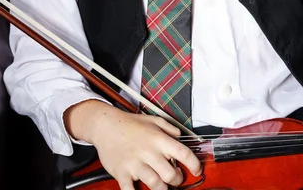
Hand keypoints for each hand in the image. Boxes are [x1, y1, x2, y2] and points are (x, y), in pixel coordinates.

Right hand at [64, 101, 201, 189]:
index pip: (183, 153)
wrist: (106, 125)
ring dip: (162, 189)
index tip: (197, 169)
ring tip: (162, 185)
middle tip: (176, 178)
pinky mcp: (122, 173)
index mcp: (158, 139)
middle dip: (177, 179)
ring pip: (155, 185)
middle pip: (170, 174)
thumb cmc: (130, 123)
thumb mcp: (154, 120)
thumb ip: (170, 128)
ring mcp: (134, 164)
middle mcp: (148, 152)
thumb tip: (182, 137)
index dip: (194, 164)